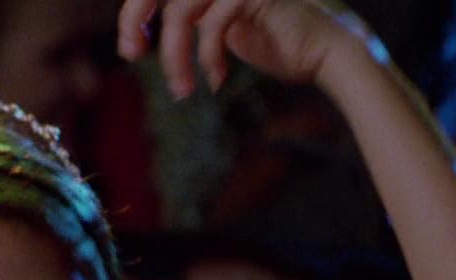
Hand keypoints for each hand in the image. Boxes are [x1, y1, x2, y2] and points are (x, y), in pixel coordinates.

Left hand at [118, 0, 363, 97]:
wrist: (323, 53)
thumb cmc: (275, 43)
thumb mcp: (219, 29)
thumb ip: (189, 20)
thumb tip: (139, 34)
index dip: (134, 13)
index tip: (132, 49)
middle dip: (135, 18)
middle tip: (132, 54)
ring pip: (180, 13)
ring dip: (175, 58)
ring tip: (182, 91)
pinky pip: (212, 25)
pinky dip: (207, 57)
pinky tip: (218, 80)